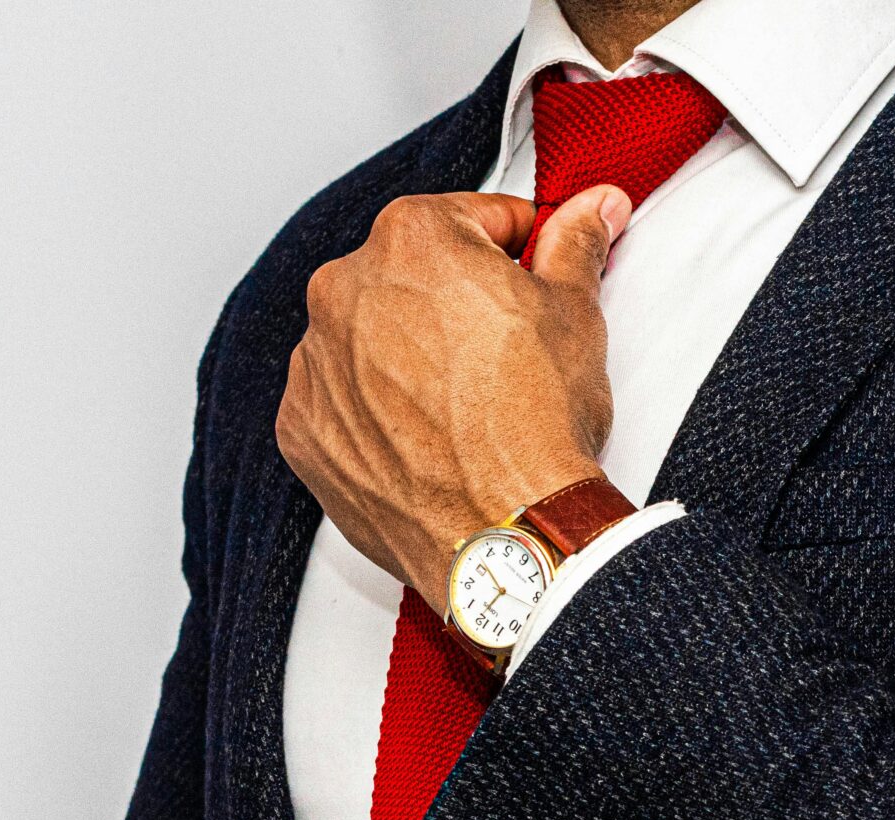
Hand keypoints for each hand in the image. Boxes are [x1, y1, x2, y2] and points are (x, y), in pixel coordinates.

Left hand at [276, 186, 630, 612]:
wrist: (503, 534)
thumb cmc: (535, 429)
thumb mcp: (575, 314)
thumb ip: (574, 245)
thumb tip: (592, 210)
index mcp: (411, 238)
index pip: (471, 219)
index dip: (514, 248)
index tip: (529, 275)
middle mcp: (345, 290)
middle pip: (411, 277)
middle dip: (454, 303)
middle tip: (501, 352)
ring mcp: (315, 363)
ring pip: (369, 338)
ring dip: (408, 356)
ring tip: (462, 404)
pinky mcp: (302, 429)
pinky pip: (339, 401)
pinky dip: (373, 412)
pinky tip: (423, 436)